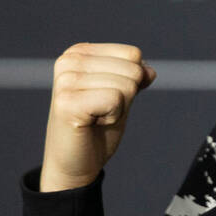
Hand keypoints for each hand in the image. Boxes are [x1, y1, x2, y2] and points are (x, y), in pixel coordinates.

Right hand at [39, 42, 155, 191]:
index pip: (132, 54)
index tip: (108, 99)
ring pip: (126, 85)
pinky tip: (93, 124)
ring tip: (96, 118)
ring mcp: (66, 81)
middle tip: (101, 112)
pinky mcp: (67, 102)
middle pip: (132, 69)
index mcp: (79, 52)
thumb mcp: (122, 95)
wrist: (75, 163)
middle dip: (126, 97)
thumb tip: (150, 71)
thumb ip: (135, 77)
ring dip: (118, 109)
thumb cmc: (97, 128)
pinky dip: (113, 117)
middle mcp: (69, 61)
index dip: (132, 82)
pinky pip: (115, 99)